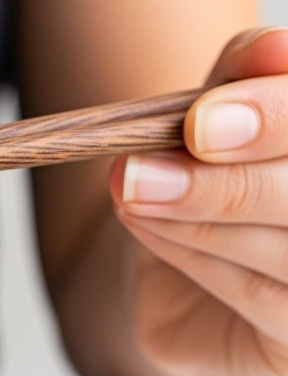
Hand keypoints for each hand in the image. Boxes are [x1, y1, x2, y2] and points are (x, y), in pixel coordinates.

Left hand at [110, 25, 287, 375]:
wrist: (189, 292)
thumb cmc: (215, 196)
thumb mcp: (219, 124)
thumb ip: (243, 84)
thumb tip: (267, 51)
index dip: (276, 114)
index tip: (199, 119)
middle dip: (229, 178)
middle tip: (147, 167)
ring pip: (285, 246)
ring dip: (199, 213)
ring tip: (134, 191)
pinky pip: (258, 294)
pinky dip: (197, 255)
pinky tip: (150, 228)